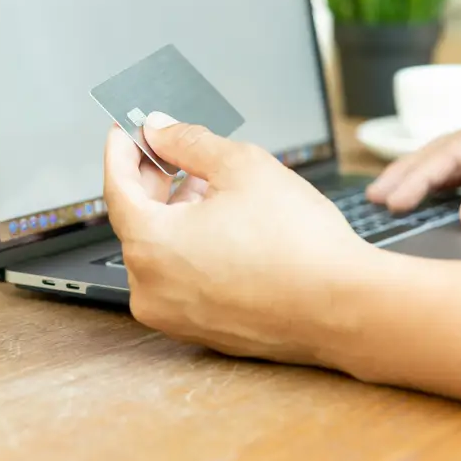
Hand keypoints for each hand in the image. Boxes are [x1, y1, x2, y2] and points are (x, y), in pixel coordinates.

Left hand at [102, 113, 373, 364]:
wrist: (345, 308)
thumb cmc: (298, 241)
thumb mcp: (241, 166)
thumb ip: (189, 141)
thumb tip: (159, 130)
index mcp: (150, 245)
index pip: (115, 188)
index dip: (121, 152)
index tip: (126, 131)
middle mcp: (151, 288)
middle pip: (136, 220)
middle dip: (152, 180)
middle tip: (169, 148)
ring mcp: (174, 316)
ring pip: (160, 251)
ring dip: (174, 213)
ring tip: (207, 184)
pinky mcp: (200, 330)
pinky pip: (180, 278)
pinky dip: (189, 248)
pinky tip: (221, 226)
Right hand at [366, 104, 460, 229]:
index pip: (455, 150)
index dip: (419, 176)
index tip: (392, 199)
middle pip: (447, 148)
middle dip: (408, 173)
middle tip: (373, 198)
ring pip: (458, 158)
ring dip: (425, 177)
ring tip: (390, 198)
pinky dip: (449, 182)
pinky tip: (430, 197)